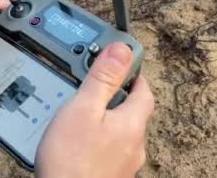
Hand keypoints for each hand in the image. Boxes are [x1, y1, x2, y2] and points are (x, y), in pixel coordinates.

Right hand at [35, 43, 153, 177]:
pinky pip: (111, 151)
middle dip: (119, 98)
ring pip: (122, 134)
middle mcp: (134, 145)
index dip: (135, 75)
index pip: (144, 91)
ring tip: (83, 115)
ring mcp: (124, 165)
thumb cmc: (72, 162)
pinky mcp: (111, 176)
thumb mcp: (84, 109)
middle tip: (98, 87)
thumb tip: (122, 50)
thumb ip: (103, 79)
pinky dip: (100, 141)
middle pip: (134, 113)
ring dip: (109, 121)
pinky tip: (80, 144)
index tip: (123, 64)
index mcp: (132, 123)